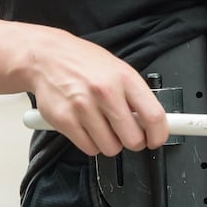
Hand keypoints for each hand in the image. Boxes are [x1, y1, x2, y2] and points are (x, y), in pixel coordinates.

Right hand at [29, 32, 169, 157]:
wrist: (47, 57)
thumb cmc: (83, 62)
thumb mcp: (117, 69)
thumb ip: (134, 95)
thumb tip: (151, 123)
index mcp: (124, 78)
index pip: (153, 116)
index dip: (159, 134)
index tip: (156, 139)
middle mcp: (105, 92)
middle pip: (133, 139)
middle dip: (133, 141)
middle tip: (126, 133)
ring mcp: (83, 106)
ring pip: (111, 148)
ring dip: (110, 143)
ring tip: (102, 125)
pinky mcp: (65, 120)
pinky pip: (89, 149)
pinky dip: (91, 143)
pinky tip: (87, 127)